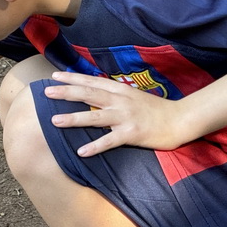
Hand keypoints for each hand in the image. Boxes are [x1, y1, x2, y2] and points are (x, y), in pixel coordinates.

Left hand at [43, 71, 187, 155]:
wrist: (180, 120)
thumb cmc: (155, 110)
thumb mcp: (133, 96)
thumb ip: (115, 94)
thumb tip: (95, 92)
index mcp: (120, 90)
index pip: (92, 81)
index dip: (73, 78)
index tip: (54, 75)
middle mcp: (121, 101)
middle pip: (89, 95)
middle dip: (66, 92)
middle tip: (46, 92)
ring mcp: (126, 117)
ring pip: (95, 117)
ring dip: (74, 118)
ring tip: (54, 120)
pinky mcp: (132, 134)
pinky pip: (110, 141)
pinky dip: (95, 146)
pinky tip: (81, 151)